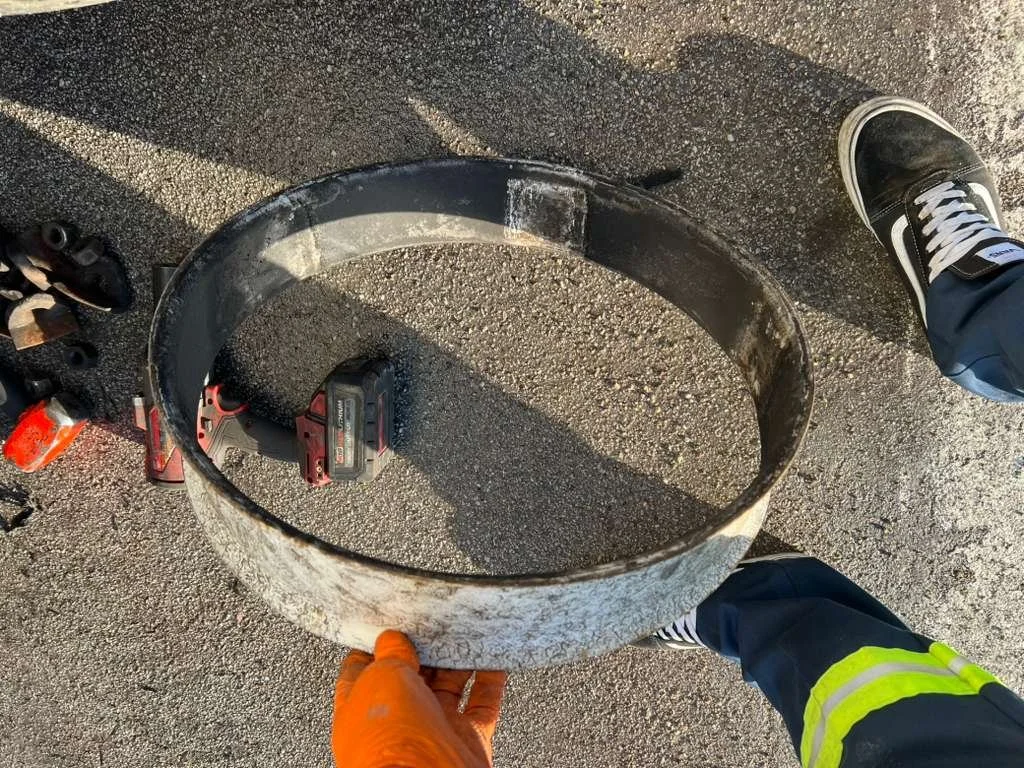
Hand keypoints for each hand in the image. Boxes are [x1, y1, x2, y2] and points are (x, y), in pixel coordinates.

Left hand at [332, 630, 506, 767]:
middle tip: (436, 620)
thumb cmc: (391, 743)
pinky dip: (492, 679)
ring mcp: (433, 731)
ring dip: (460, 659)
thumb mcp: (382, 677)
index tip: (393, 621)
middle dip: (424, 647)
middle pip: (412, 675)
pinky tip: (494, 659)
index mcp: (361, 710)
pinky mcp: (466, 740)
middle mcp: (397, 722)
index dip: (378, 643)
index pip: (365, 669)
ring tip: (467, 631)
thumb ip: (389, 654)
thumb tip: (394, 639)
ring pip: (449, 686)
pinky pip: (483, 704)